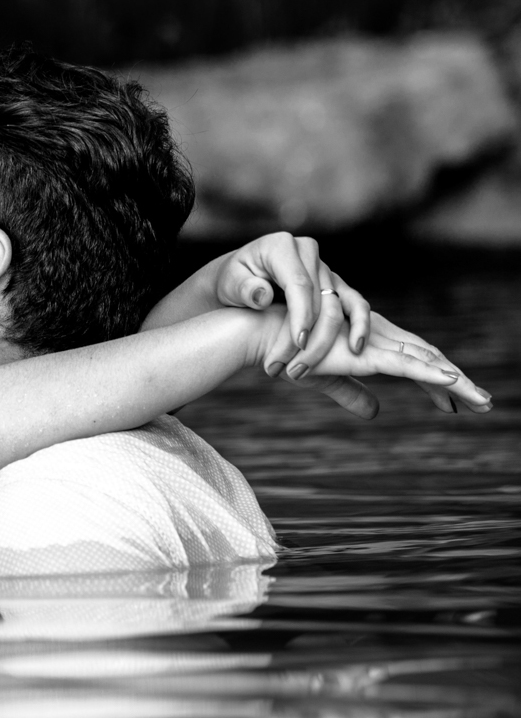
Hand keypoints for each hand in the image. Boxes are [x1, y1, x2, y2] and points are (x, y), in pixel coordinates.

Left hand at [214, 233, 369, 366]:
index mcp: (281, 246)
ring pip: (339, 305)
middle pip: (321, 297)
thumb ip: (243, 288)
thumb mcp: (228, 282)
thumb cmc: (231, 281)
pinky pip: (354, 303)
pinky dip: (358, 326)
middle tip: (293, 369)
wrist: (239, 281)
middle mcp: (307, 251)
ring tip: (311, 367)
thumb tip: (262, 296)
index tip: (298, 343)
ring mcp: (323, 266)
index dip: (301, 315)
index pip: (299, 284)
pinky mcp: (334, 282)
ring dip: (327, 340)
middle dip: (310, 337)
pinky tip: (355, 349)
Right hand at [254, 306, 492, 417]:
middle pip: (429, 361)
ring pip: (427, 363)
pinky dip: (433, 374)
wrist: (268, 341)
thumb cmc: (291, 355)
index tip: (455, 404)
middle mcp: (380, 339)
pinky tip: (454, 383)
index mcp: (372, 344)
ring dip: (458, 382)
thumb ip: (353, 395)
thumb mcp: (328, 381)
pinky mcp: (368, 353)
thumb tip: (375, 413)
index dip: (438, 382)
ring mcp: (376, 344)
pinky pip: (408, 365)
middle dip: (458, 382)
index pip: (415, 363)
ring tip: (482, 399)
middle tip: (485, 402)